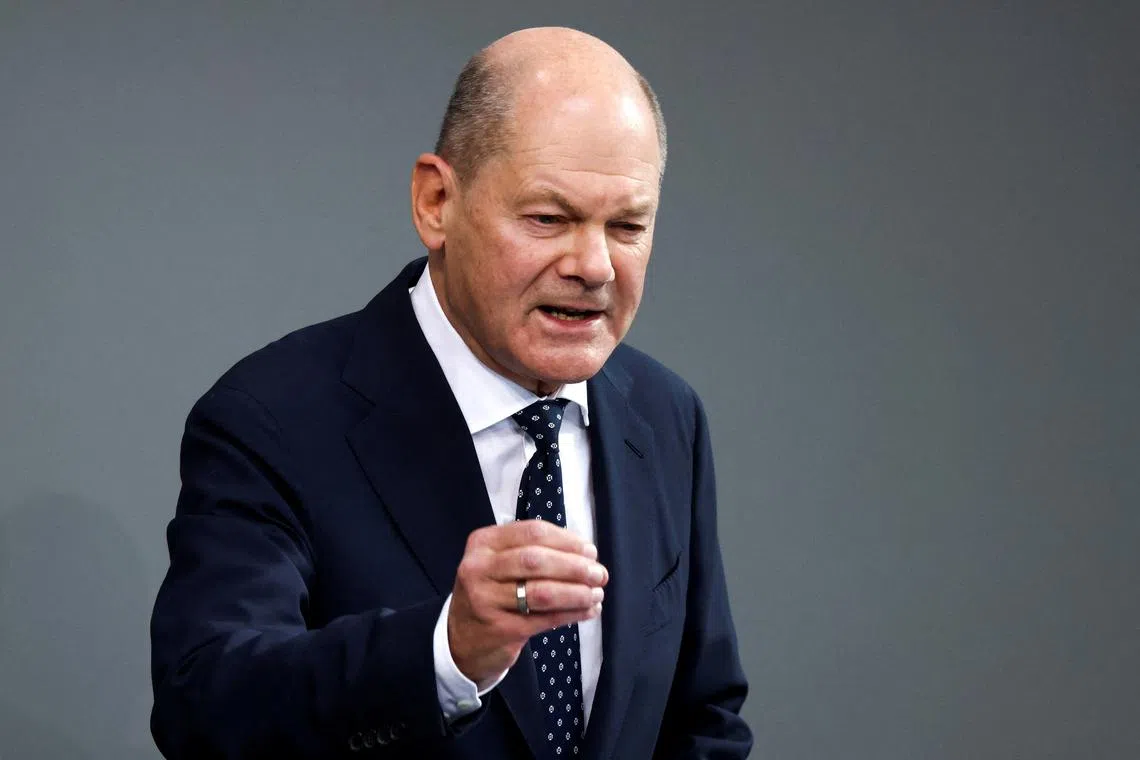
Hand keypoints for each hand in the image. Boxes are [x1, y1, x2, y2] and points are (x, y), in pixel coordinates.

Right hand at [448, 519, 607, 686]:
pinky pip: (544, 619)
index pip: (532, 533)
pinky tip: (588, 611)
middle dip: (575, 567)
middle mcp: (479, 568)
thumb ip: (533, 551)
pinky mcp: (500, 629)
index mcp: (483, 543)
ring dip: (577, 592)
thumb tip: (584, 553)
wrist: (460, 639)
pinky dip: (572, 614)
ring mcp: (486, 600)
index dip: (567, 541)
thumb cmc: (490, 593)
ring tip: (596, 594)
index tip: (590, 551)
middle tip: (599, 574)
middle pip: (537, 560)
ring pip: (542, 592)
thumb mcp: (499, 563)